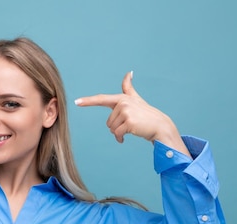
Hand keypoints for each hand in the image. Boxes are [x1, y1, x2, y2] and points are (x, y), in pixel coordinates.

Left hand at [75, 72, 189, 156]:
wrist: (160, 125)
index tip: (77, 102)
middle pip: (108, 121)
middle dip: (116, 126)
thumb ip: (128, 87)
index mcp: (121, 98)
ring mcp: (126, 112)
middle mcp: (123, 103)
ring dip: (119, 133)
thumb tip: (129, 72)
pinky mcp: (129, 122)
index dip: (88, 101)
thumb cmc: (146, 114)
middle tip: (129, 124)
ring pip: (112, 129)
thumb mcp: (135, 99)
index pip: (102, 99)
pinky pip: (117, 134)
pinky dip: (120, 138)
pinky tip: (126, 138)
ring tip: (131, 128)